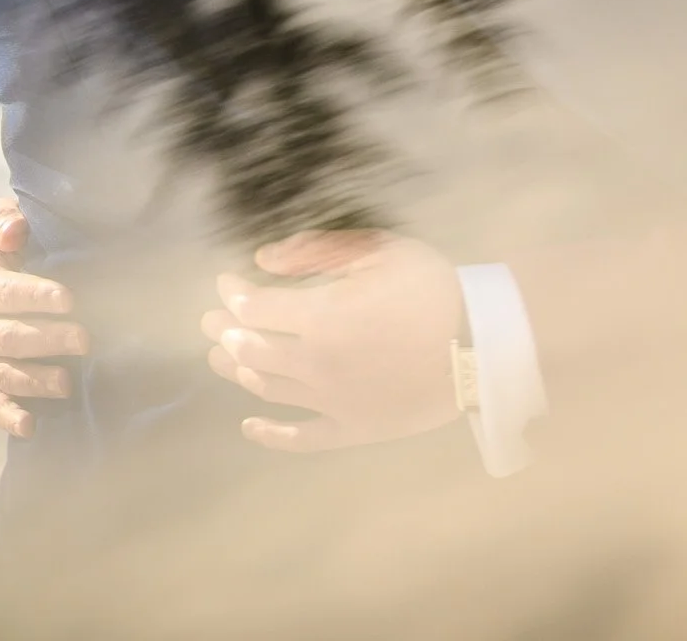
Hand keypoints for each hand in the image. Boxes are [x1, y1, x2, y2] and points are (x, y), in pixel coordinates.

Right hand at [0, 198, 88, 439]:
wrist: (21, 268)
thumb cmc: (22, 242)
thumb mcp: (8, 220)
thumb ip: (3, 219)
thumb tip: (13, 231)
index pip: (4, 293)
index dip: (35, 296)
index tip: (69, 298)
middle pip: (8, 339)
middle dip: (47, 341)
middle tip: (85, 338)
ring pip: (6, 375)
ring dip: (36, 381)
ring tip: (68, 382)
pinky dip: (11, 417)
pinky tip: (31, 425)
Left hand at [202, 231, 464, 453]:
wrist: (477, 344)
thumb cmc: (429, 287)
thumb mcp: (377, 249)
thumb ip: (315, 251)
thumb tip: (262, 259)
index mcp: (320, 315)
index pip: (254, 306)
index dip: (232, 293)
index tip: (225, 282)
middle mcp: (314, 362)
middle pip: (250, 349)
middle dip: (224, 331)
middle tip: (209, 322)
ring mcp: (330, 401)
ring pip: (266, 389)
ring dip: (238, 372)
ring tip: (221, 359)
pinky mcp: (350, 429)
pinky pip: (300, 438)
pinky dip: (270, 433)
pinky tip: (250, 424)